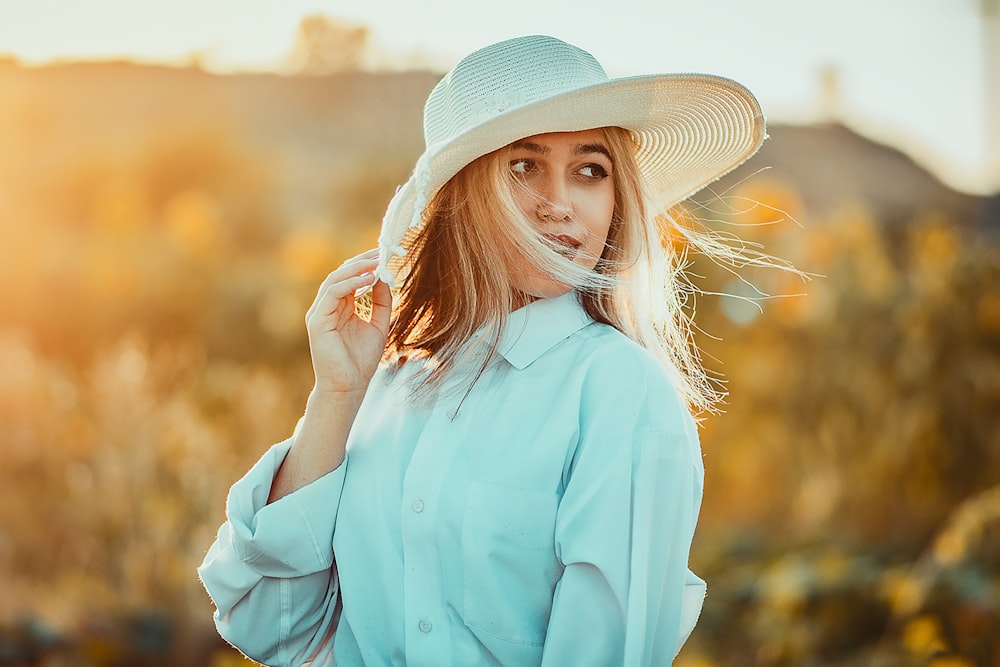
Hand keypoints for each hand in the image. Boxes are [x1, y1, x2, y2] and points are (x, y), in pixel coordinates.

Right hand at [305, 248, 391, 398]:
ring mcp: (319, 313)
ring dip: (357, 269)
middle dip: (362, 261)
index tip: (384, 254)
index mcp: (340, 307)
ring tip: (376, 263)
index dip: (366, 264)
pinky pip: (331, 294)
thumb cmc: (361, 360)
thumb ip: (382, 302)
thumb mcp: (379, 325)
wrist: (349, 387)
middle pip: (341, 274)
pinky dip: (350, 283)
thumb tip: (385, 277)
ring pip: (334, 280)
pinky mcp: (317, 321)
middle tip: (381, 253)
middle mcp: (327, 307)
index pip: (350, 278)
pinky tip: (368, 279)